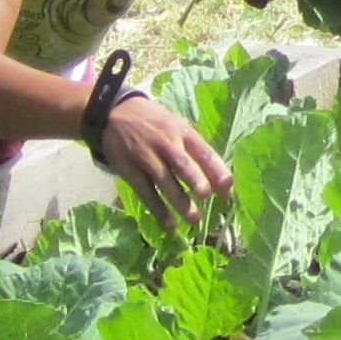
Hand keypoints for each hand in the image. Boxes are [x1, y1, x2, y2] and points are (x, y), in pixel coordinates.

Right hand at [90, 90, 233, 225]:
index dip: (216, 168)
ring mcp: (146, 158)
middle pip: (182, 163)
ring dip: (179, 201)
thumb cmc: (154, 123)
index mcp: (182, 132)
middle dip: (194, 178)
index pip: (203, 150)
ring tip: (193, 218)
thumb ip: (197, 152)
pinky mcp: (130, 171)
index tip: (228, 187)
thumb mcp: (176, 127)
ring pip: (164, 181)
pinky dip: (157, 209)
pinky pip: (146, 192)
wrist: (112, 115)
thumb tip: (222, 183)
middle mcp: (165, 144)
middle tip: (205, 194)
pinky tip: (169, 224)